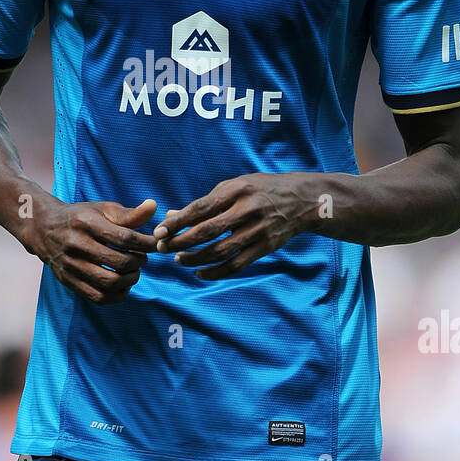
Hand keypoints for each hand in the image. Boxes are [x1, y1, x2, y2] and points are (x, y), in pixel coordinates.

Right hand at [28, 197, 158, 303]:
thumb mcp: (102, 209)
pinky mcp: (68, 281)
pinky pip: (97, 297)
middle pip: (119, 262)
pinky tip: (122, 285)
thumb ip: (129, 213)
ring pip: (109, 283)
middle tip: (142, 258)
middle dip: (139, 262)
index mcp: (86, 223)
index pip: (124, 237)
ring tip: (134, 272)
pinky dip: (116, 295)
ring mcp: (70, 265)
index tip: (155, 244)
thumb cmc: (81, 217)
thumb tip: (154, 206)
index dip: (145, 243)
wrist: (44, 228)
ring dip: (130, 280)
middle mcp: (75, 244)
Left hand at [153, 174, 318, 278]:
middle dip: (181, 241)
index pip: (200, 208)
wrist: (301, 200)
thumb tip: (172, 216)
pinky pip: (237, 265)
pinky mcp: (266, 247)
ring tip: (179, 259)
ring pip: (221, 251)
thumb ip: (205, 202)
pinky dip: (216, 272)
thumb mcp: (234, 187)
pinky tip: (200, 273)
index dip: (177, 222)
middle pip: (208, 231)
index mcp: (236, 190)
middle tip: (162, 248)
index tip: (158, 232)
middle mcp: (247, 210)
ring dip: (196, 258)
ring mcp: (258, 230)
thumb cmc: (259, 190)